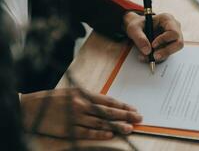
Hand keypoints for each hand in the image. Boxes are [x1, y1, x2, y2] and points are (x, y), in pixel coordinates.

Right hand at [21, 88, 141, 139]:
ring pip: (100, 122)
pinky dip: (99, 134)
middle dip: (125, 114)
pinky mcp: (68, 130)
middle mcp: (81, 105)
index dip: (122, 105)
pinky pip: (87, 132)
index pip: (107, 100)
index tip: (133, 108)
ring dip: (116, 126)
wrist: (30, 108)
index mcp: (83, 94)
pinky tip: (110, 135)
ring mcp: (75, 118)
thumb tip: (106, 103)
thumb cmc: (53, 99)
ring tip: (130, 128)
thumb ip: (88, 97)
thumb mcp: (72, 92)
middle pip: (107, 111)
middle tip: (138, 117)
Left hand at [124, 12, 183, 61]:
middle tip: (155, 57)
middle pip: (178, 43)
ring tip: (145, 57)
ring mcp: (173, 39)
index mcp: (167, 19)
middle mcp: (174, 29)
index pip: (173, 32)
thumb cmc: (137, 25)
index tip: (153, 45)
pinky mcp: (169, 47)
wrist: (137, 29)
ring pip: (172, 51)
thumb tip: (147, 51)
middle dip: (166, 51)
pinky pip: (166, 55)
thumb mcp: (134, 28)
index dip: (164, 40)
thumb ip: (139, 38)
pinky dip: (156, 58)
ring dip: (159, 57)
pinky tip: (146, 57)